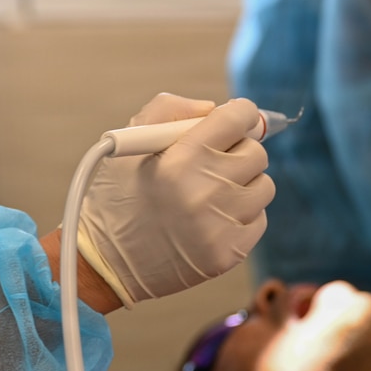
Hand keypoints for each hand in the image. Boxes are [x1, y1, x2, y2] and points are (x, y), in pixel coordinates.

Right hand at [77, 94, 274, 305]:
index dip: (241, 113)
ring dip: (243, 183)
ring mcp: (220, 225)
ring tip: (210, 192)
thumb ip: (169, 110)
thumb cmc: (118, 197)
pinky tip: (212, 218)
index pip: (237, 119)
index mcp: (179, 159)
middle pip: (256, 153)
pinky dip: (241, 214)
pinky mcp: (230, 252)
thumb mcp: (128, 143)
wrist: (107, 262)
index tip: (237, 118)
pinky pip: (259, 219)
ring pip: (263, 186)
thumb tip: (213, 109)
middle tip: (213, 161)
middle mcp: (204, 191)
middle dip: (237, 150)